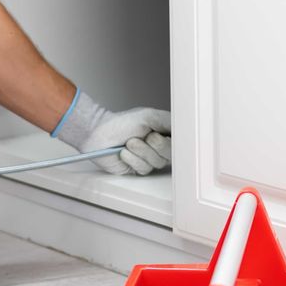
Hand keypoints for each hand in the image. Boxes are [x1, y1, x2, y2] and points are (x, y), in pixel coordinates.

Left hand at [53, 88, 171, 175]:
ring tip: (129, 142)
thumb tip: (186, 125)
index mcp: (163, 132)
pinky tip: (124, 152)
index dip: (173, 141)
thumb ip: (169, 121)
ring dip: (141, 151)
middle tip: (146, 136)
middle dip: (156, 145)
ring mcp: (148, 158)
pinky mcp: (138, 168)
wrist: (99, 133)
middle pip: (170, 154)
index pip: (179, 141)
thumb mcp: (149, 116)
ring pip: (156, 162)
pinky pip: (144, 168)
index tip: (165, 135)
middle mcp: (158, 147)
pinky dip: (132, 159)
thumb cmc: (121, 123)